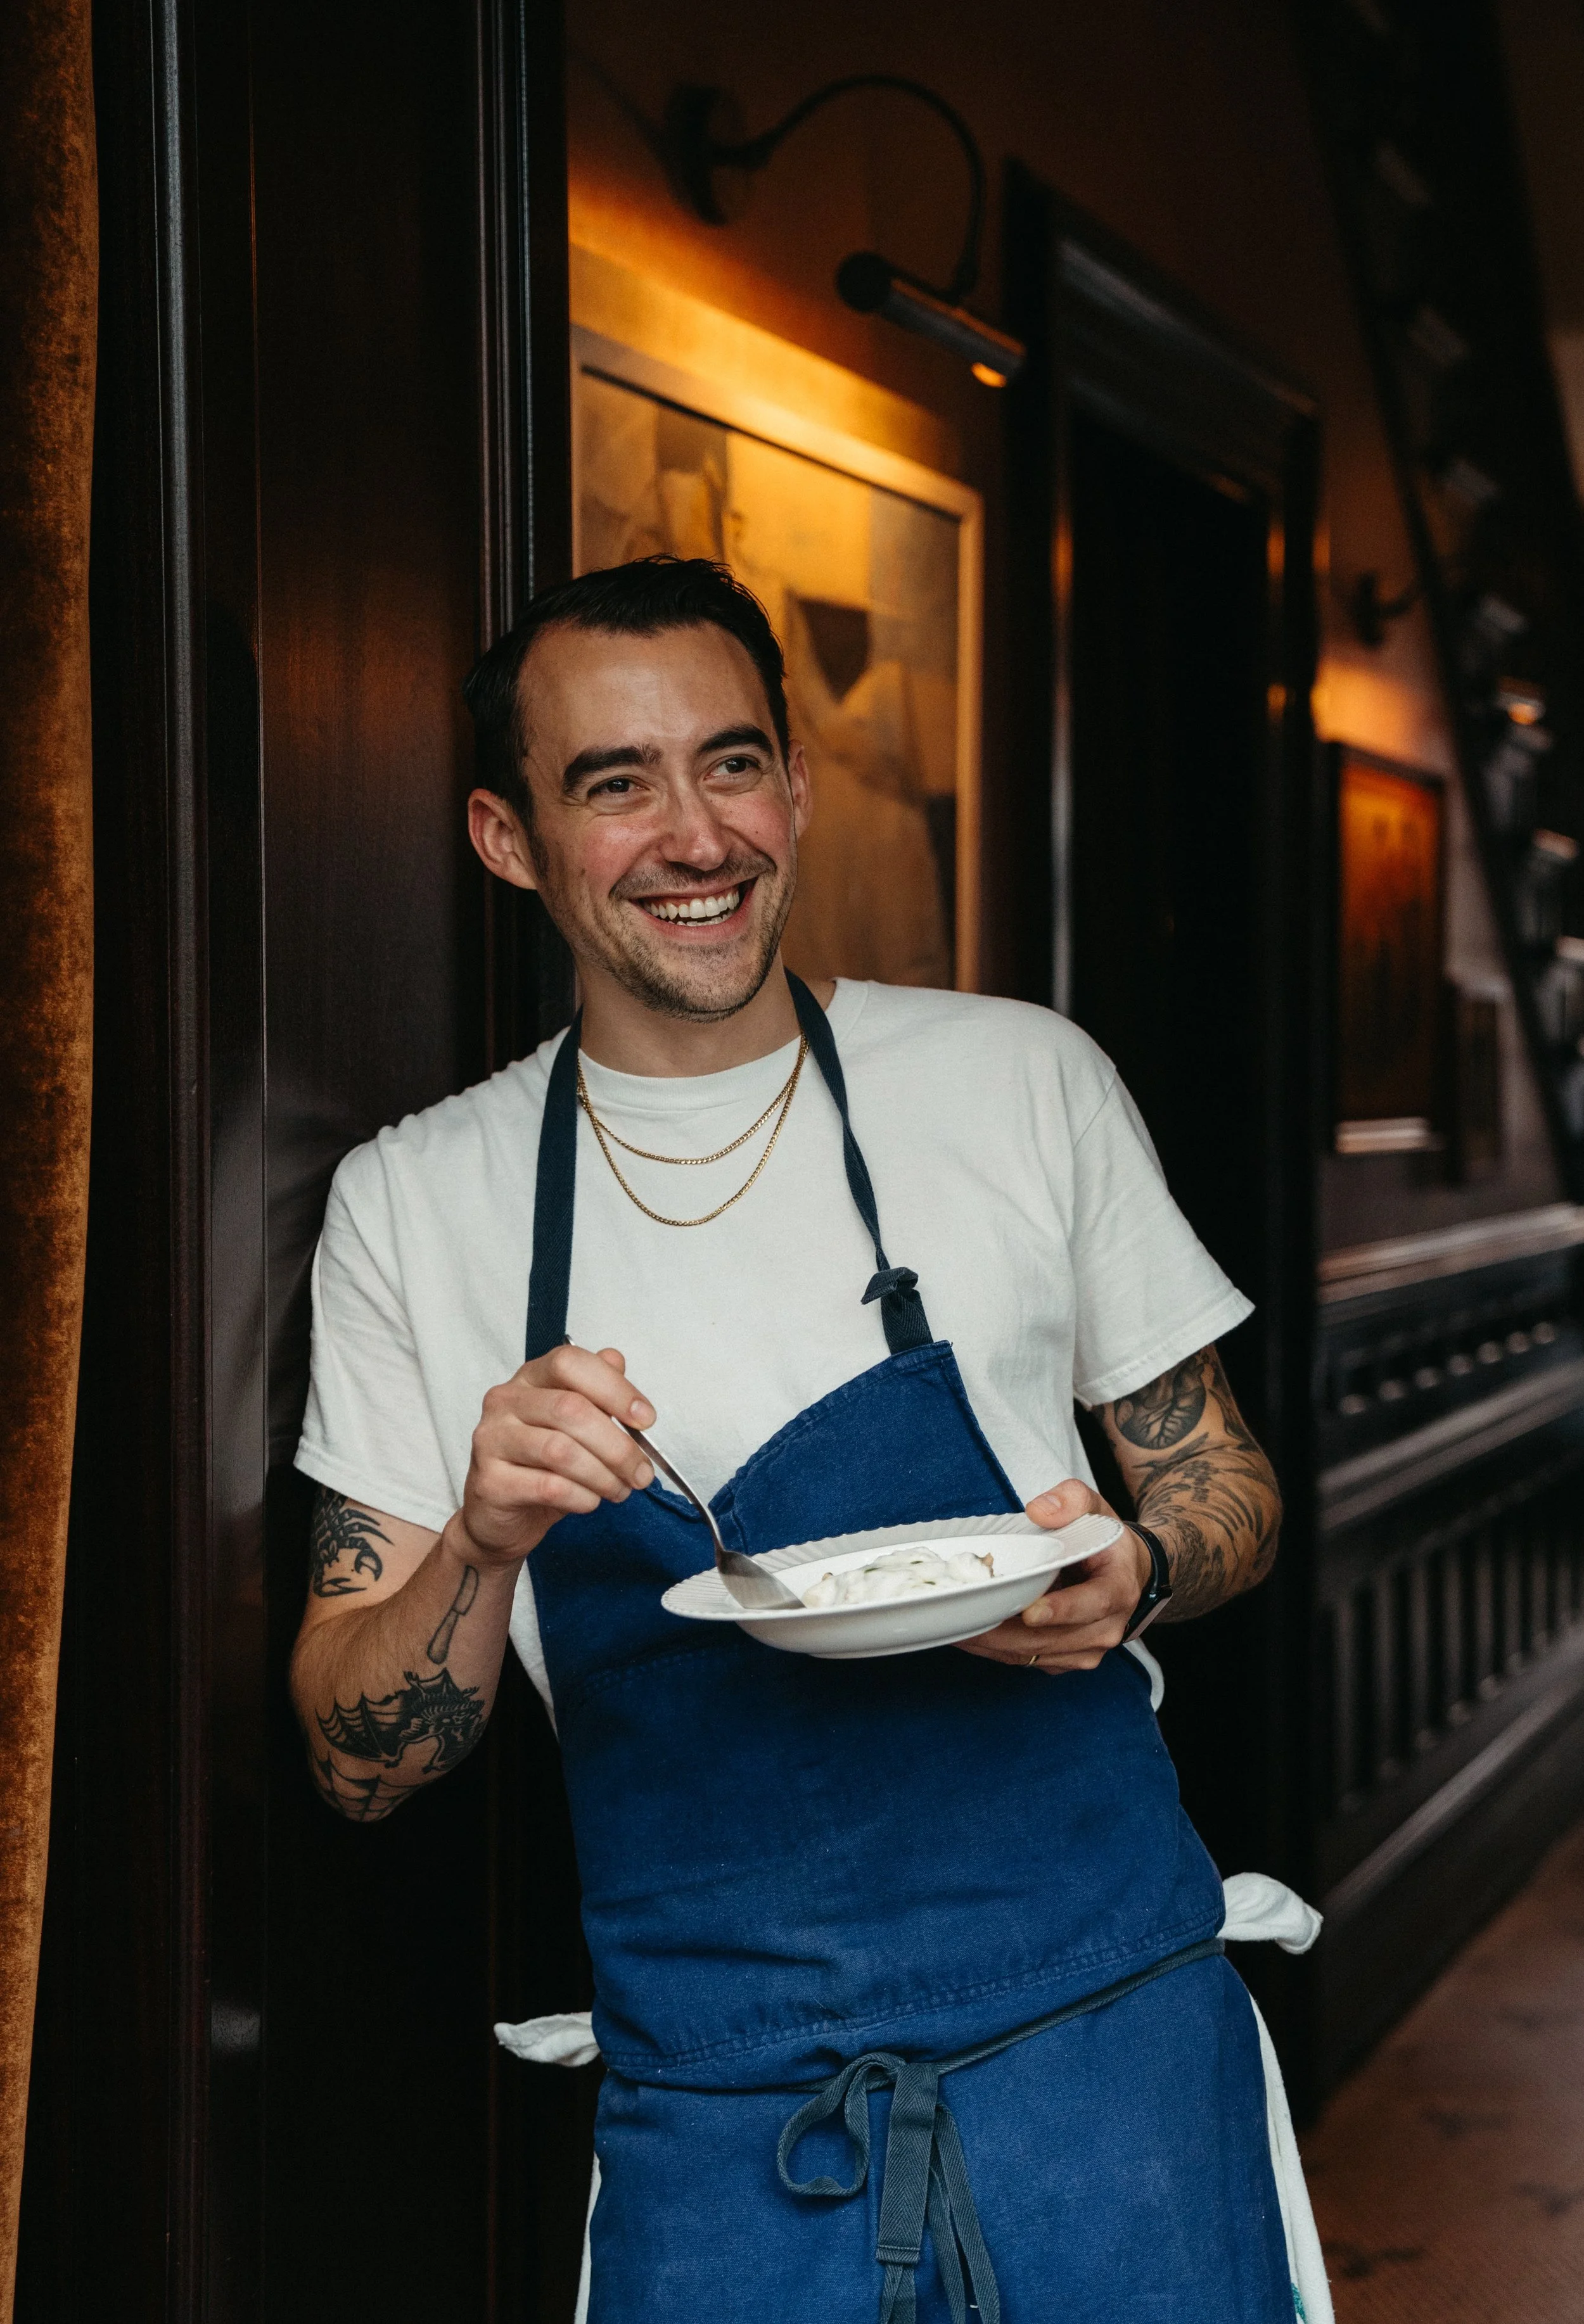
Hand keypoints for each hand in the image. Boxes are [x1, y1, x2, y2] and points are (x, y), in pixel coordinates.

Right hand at [460, 1344, 655, 1566]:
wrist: (502, 1517)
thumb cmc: (543, 1466)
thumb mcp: (576, 1426)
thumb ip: (596, 1393)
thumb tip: (616, 1360)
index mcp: (529, 1378)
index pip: (569, 1363)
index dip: (614, 1388)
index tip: (646, 1419)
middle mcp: (505, 1401)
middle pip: (571, 1409)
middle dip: (618, 1446)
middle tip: (642, 1473)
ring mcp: (492, 1440)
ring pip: (560, 1451)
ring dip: (603, 1475)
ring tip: (620, 1490)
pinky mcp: (490, 1482)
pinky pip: (549, 1487)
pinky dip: (582, 1497)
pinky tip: (591, 1501)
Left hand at [956, 1478, 1151, 1674]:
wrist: (1124, 1574)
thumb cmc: (1103, 1541)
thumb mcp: (1095, 1508)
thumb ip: (1072, 1499)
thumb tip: (1039, 1509)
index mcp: (1118, 1590)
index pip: (1092, 1604)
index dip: (1061, 1609)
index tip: (1030, 1612)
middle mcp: (1106, 1628)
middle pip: (1052, 1637)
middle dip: (1007, 1629)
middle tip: (964, 1614)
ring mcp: (1085, 1650)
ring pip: (1033, 1653)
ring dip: (992, 1643)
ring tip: (954, 1625)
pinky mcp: (1064, 1660)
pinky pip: (1026, 1660)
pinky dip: (994, 1649)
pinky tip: (965, 1633)